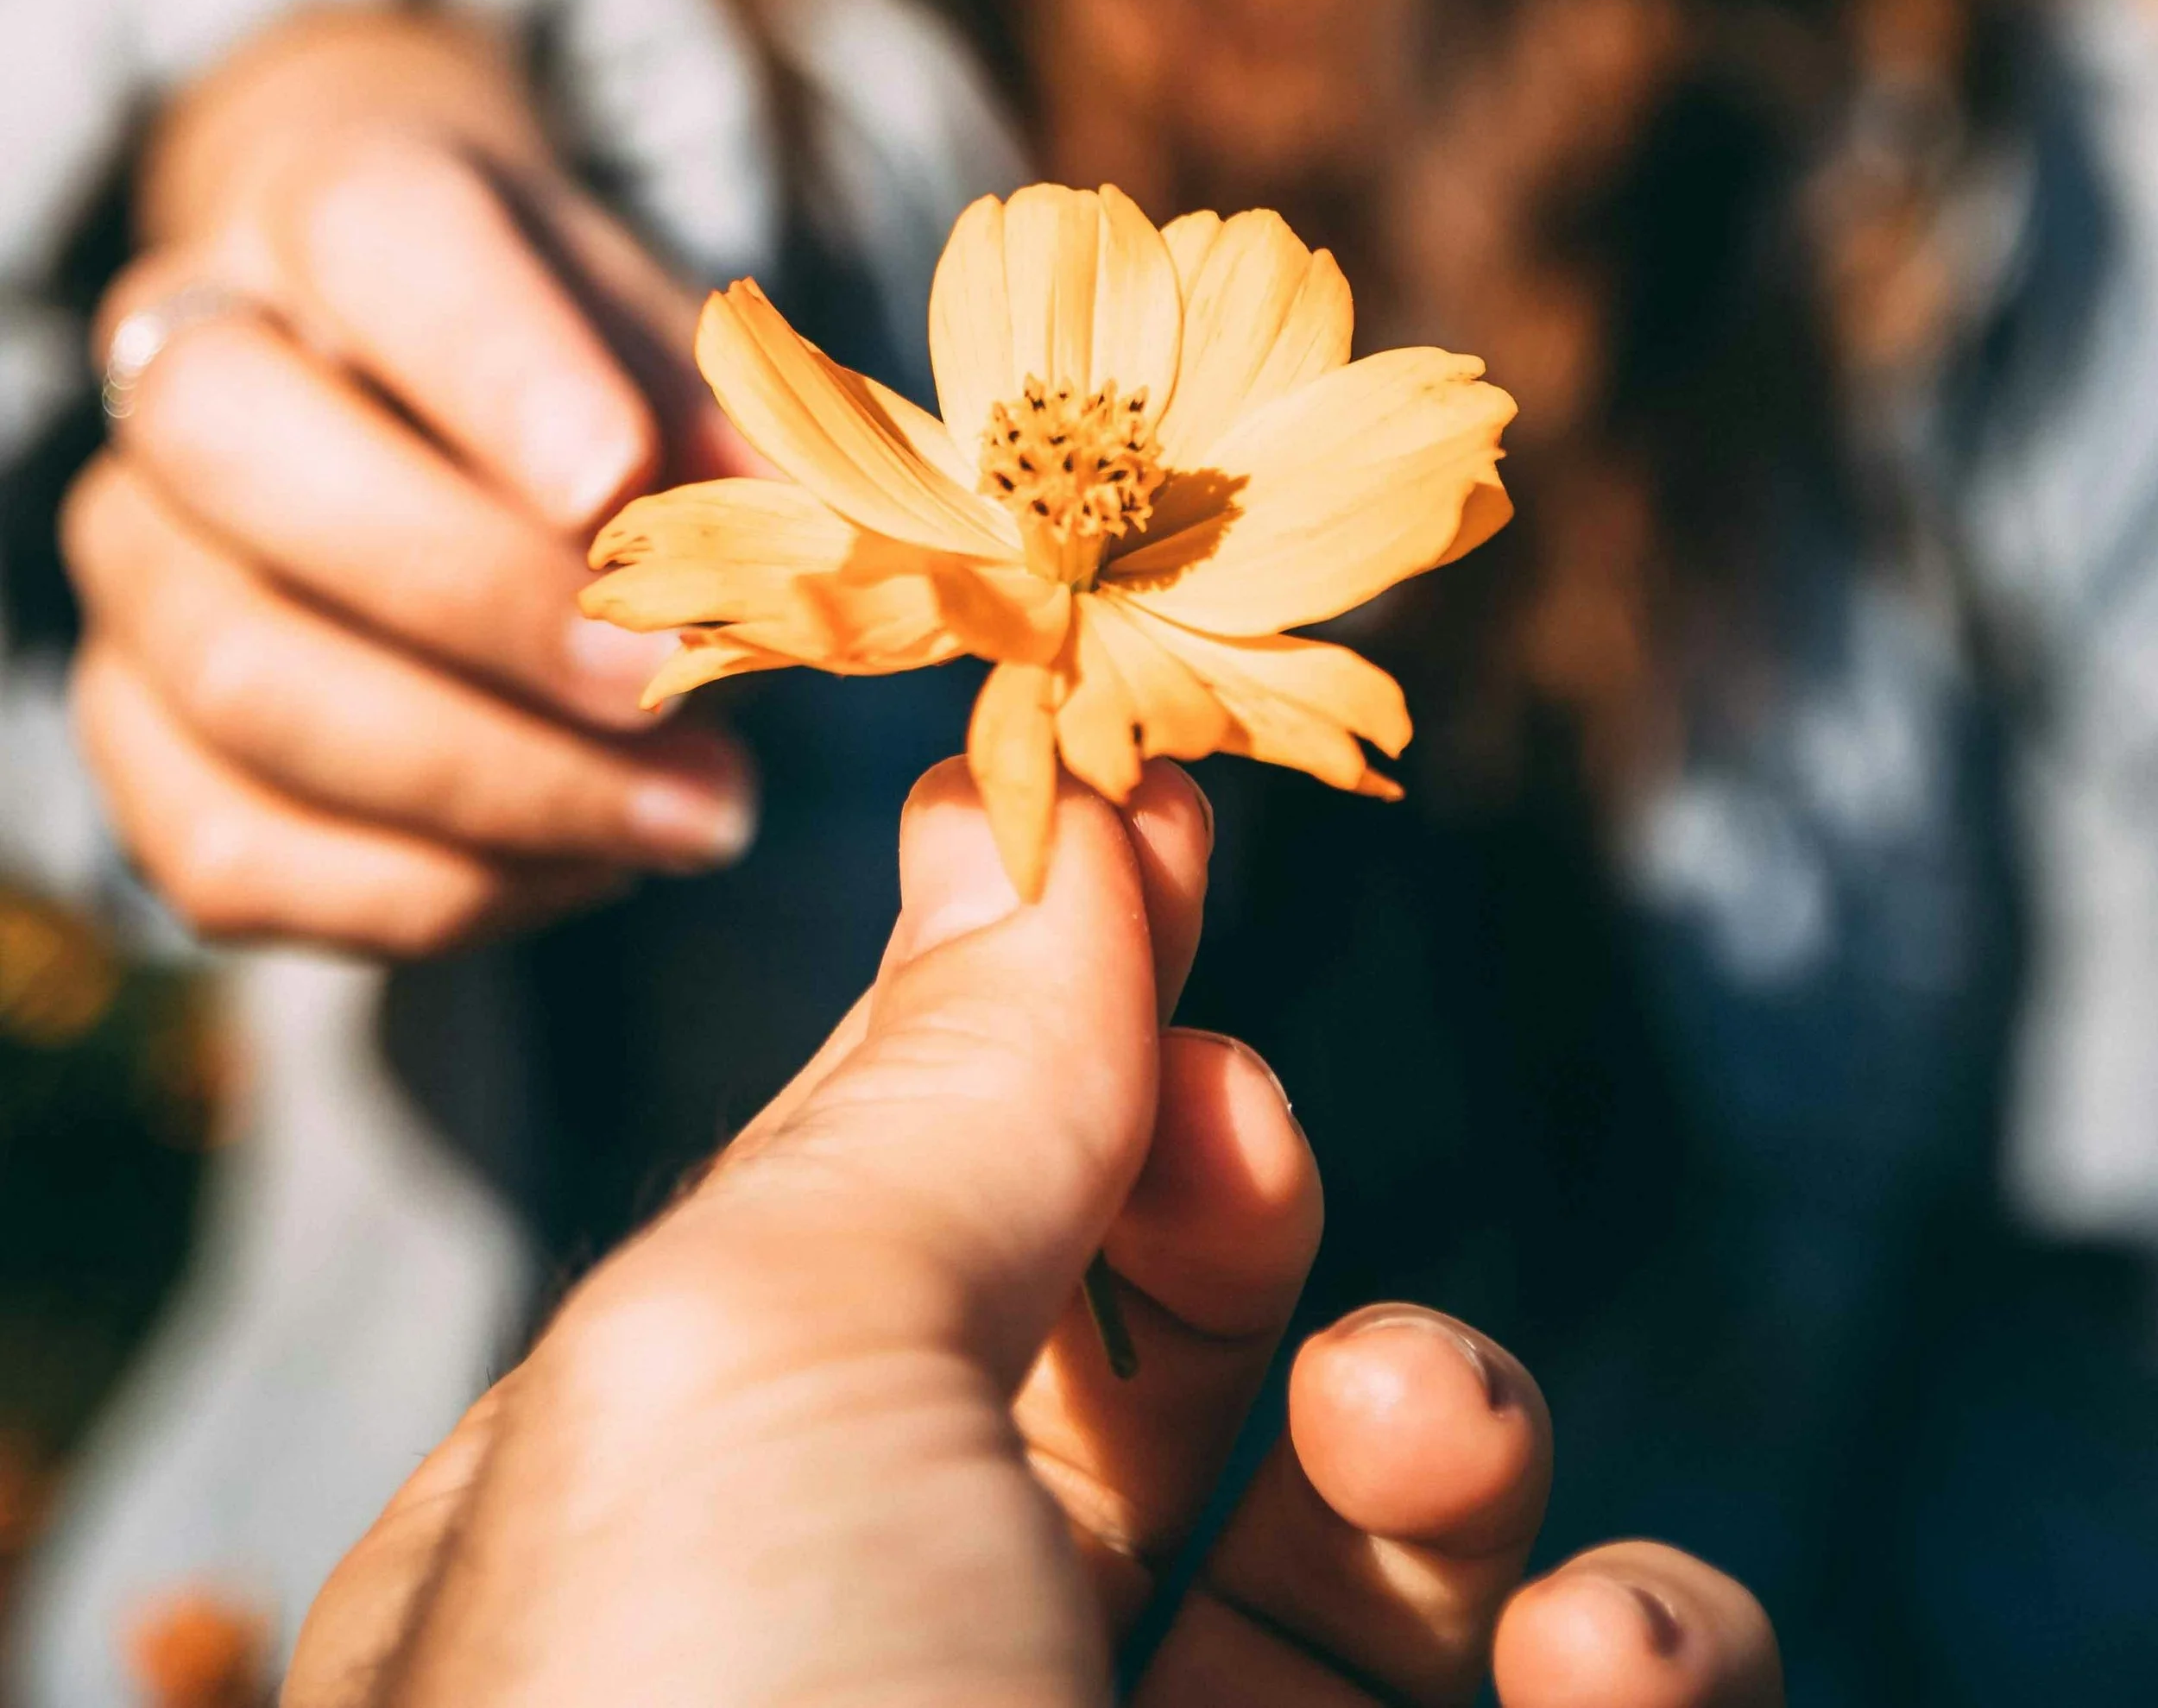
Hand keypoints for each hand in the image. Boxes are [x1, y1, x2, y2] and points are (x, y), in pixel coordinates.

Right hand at [65, 5, 758, 955]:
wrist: (404, 385)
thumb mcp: (677, 336)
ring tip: (694, 814)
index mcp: (335, 201)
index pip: (381, 239)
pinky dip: (417, 891)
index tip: (621, 479)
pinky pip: (223, 851)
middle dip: (479, 597)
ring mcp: (133, 550)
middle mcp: (186, 357)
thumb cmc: (576, 356)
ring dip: (487, 780)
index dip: (497, 366)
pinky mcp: (122, 726)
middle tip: (674, 681)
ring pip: (241, 676)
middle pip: (249, 454)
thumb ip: (749, 421)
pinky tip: (584, 868)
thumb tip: (839, 539)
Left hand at [291, 760, 1781, 1707]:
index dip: (1050, 1035)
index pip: (907, 1211)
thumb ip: (931, 1082)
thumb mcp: (752, 1366)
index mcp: (694, 1530)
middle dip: (1241, 1214)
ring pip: (1366, 1547)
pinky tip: (1613, 1658)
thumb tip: (1027, 795)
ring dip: (1454, 1427)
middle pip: (1144, 1359)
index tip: (1169, 861)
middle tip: (1259, 1171)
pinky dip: (1629, 1654)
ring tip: (1432, 1447)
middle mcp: (908, 1675)